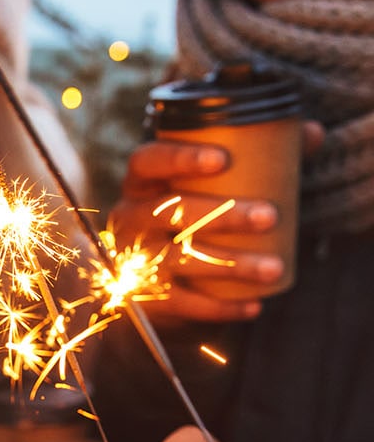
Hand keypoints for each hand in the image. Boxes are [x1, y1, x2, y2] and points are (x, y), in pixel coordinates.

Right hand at [107, 121, 321, 323]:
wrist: (156, 279)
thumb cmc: (195, 217)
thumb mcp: (214, 187)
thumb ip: (260, 157)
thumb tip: (312, 133)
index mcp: (142, 183)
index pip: (147, 161)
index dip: (180, 158)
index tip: (223, 159)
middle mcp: (128, 217)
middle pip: (169, 211)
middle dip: (223, 214)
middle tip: (270, 216)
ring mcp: (132, 258)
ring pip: (178, 259)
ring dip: (231, 264)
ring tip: (274, 267)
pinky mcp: (142, 296)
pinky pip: (180, 303)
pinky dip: (219, 307)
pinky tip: (253, 306)